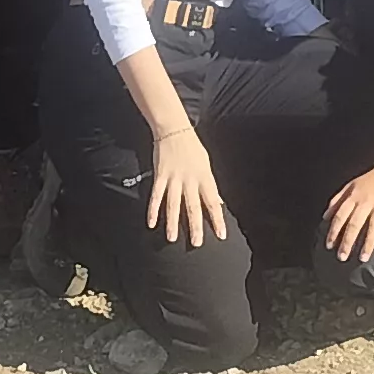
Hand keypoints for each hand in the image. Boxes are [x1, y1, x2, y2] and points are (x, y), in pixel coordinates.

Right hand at [142, 128, 229, 246]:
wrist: (174, 130)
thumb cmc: (193, 148)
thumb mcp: (206, 165)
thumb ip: (211, 186)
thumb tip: (218, 202)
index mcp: (204, 177)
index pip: (213, 202)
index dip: (217, 219)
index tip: (221, 234)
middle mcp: (190, 180)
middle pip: (193, 206)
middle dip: (195, 226)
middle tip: (197, 243)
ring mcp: (174, 178)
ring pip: (173, 204)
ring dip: (172, 222)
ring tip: (172, 238)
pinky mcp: (160, 176)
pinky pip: (156, 196)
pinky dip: (153, 210)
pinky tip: (151, 223)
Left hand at [321, 162, 373, 262]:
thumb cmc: (372, 178)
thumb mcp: (351, 185)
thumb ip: (337, 200)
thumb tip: (325, 216)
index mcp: (354, 195)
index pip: (340, 216)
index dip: (333, 231)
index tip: (329, 245)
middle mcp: (366, 200)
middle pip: (355, 223)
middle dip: (347, 241)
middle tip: (342, 257)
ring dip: (367, 244)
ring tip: (362, 259)